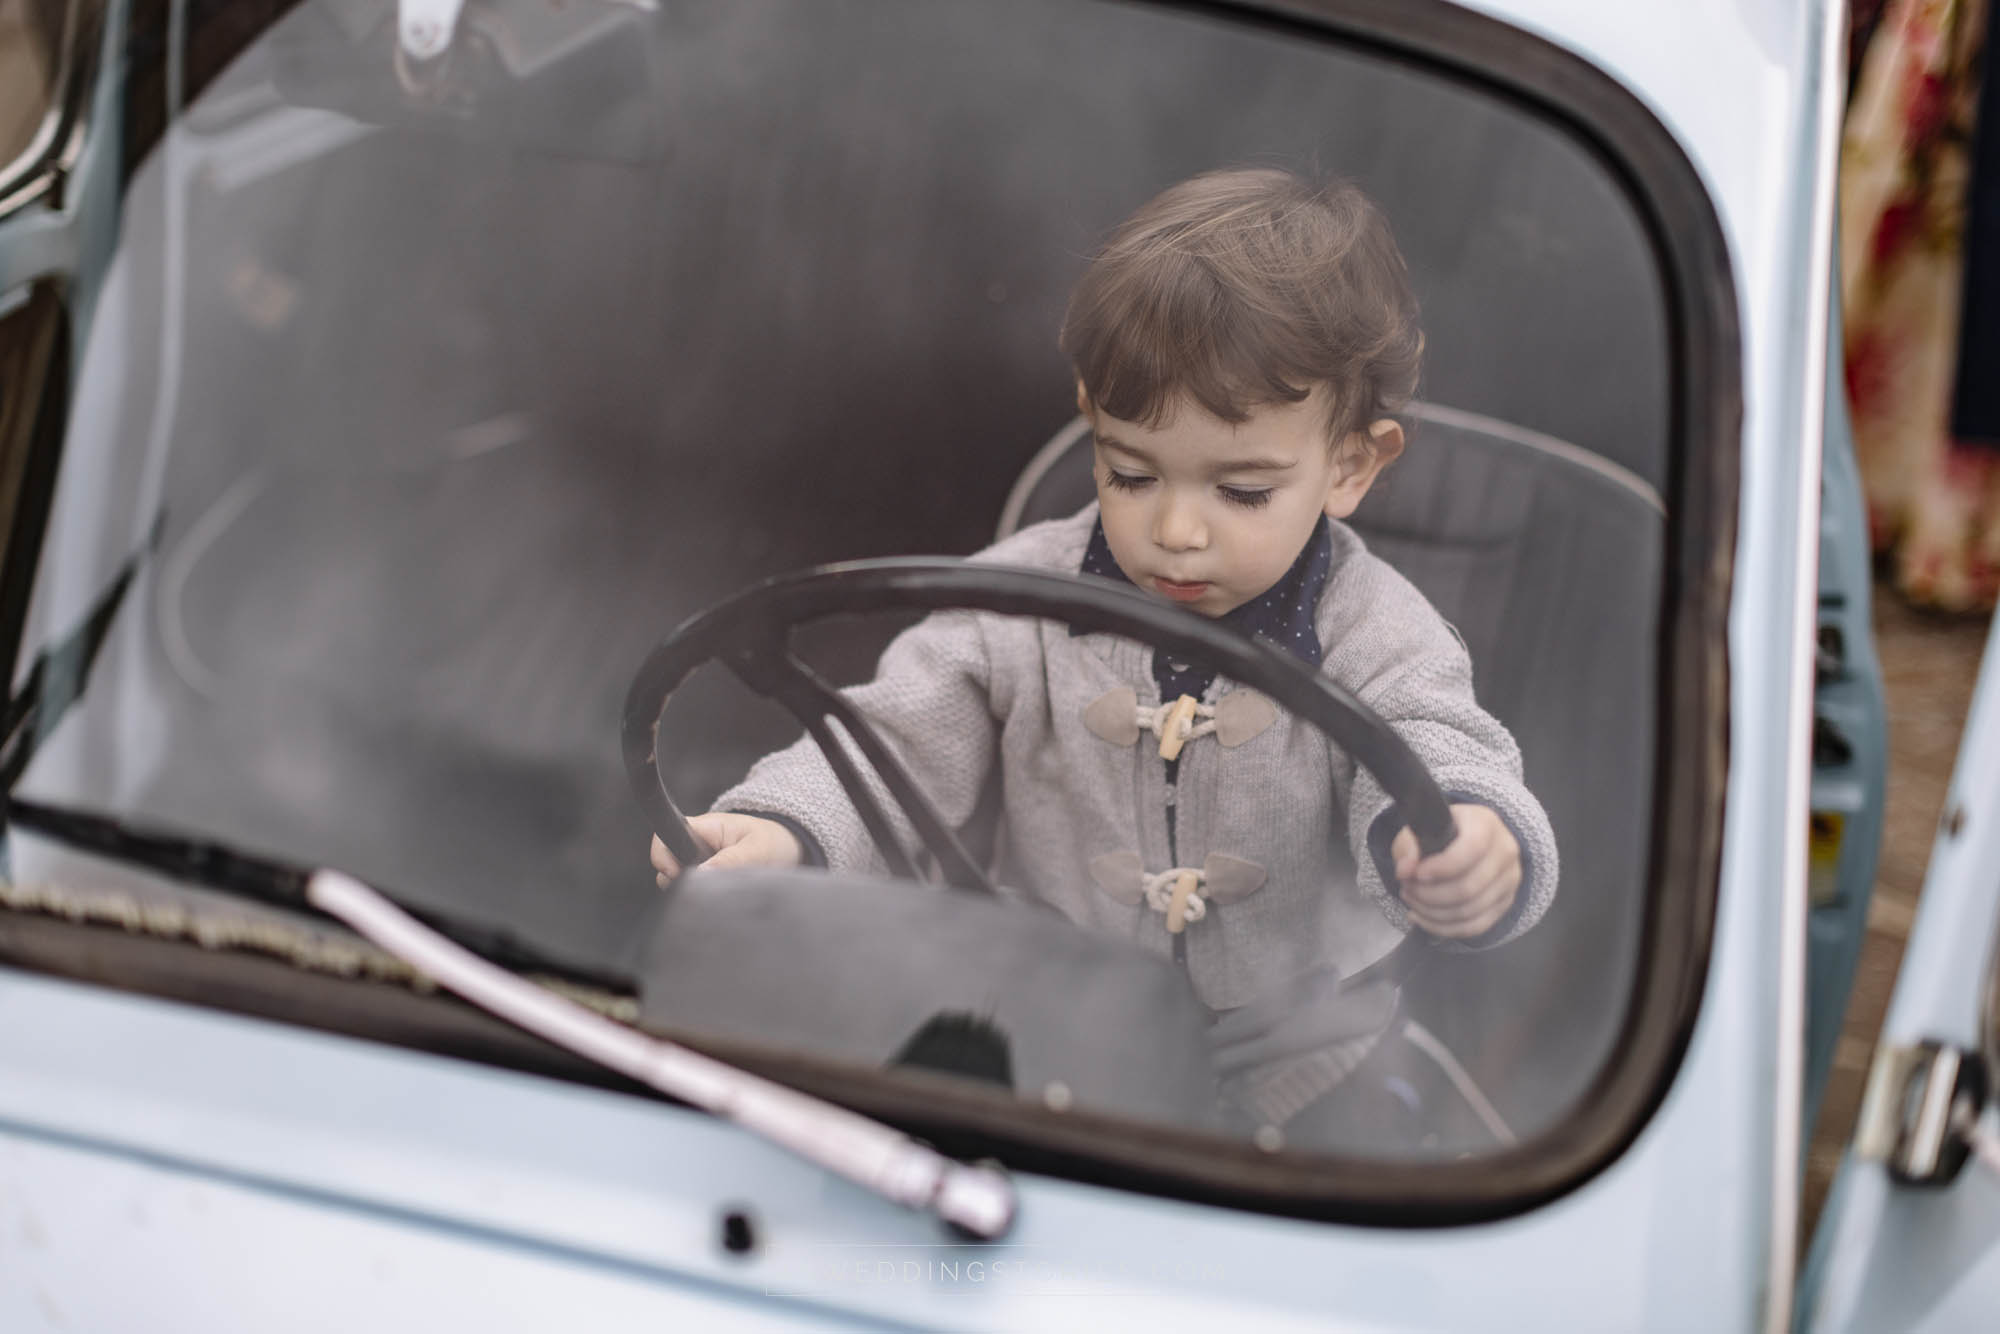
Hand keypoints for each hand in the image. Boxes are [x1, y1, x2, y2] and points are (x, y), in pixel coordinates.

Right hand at [650, 812, 802, 886]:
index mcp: (703, 828)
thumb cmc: (773, 841)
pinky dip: (703, 896)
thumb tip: (701, 875)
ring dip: (695, 890)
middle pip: (665, 866)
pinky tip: (722, 895)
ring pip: (677, 882)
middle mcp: (694, 844)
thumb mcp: (758, 849)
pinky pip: (693, 890)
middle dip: (681, 881)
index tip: (683, 876)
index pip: (664, 840)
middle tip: (712, 885)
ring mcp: (698, 861)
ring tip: (724, 888)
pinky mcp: (705, 877)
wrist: (788, 848)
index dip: (665, 860)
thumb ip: (731, 860)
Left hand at [1390, 804, 1520, 939]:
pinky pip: (1474, 927)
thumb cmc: (1443, 834)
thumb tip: (1405, 871)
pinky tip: (1421, 917)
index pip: (1471, 850)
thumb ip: (1409, 846)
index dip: (1440, 867)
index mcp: (1486, 825)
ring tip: (1411, 899)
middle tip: (1407, 888)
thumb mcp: (1421, 828)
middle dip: (1428, 894)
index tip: (1415, 874)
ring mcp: (1509, 881)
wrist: (1472, 842)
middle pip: (1468, 888)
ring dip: (1431, 912)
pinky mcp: (1505, 904)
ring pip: (1469, 911)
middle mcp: (1505, 852)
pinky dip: (1442, 927)